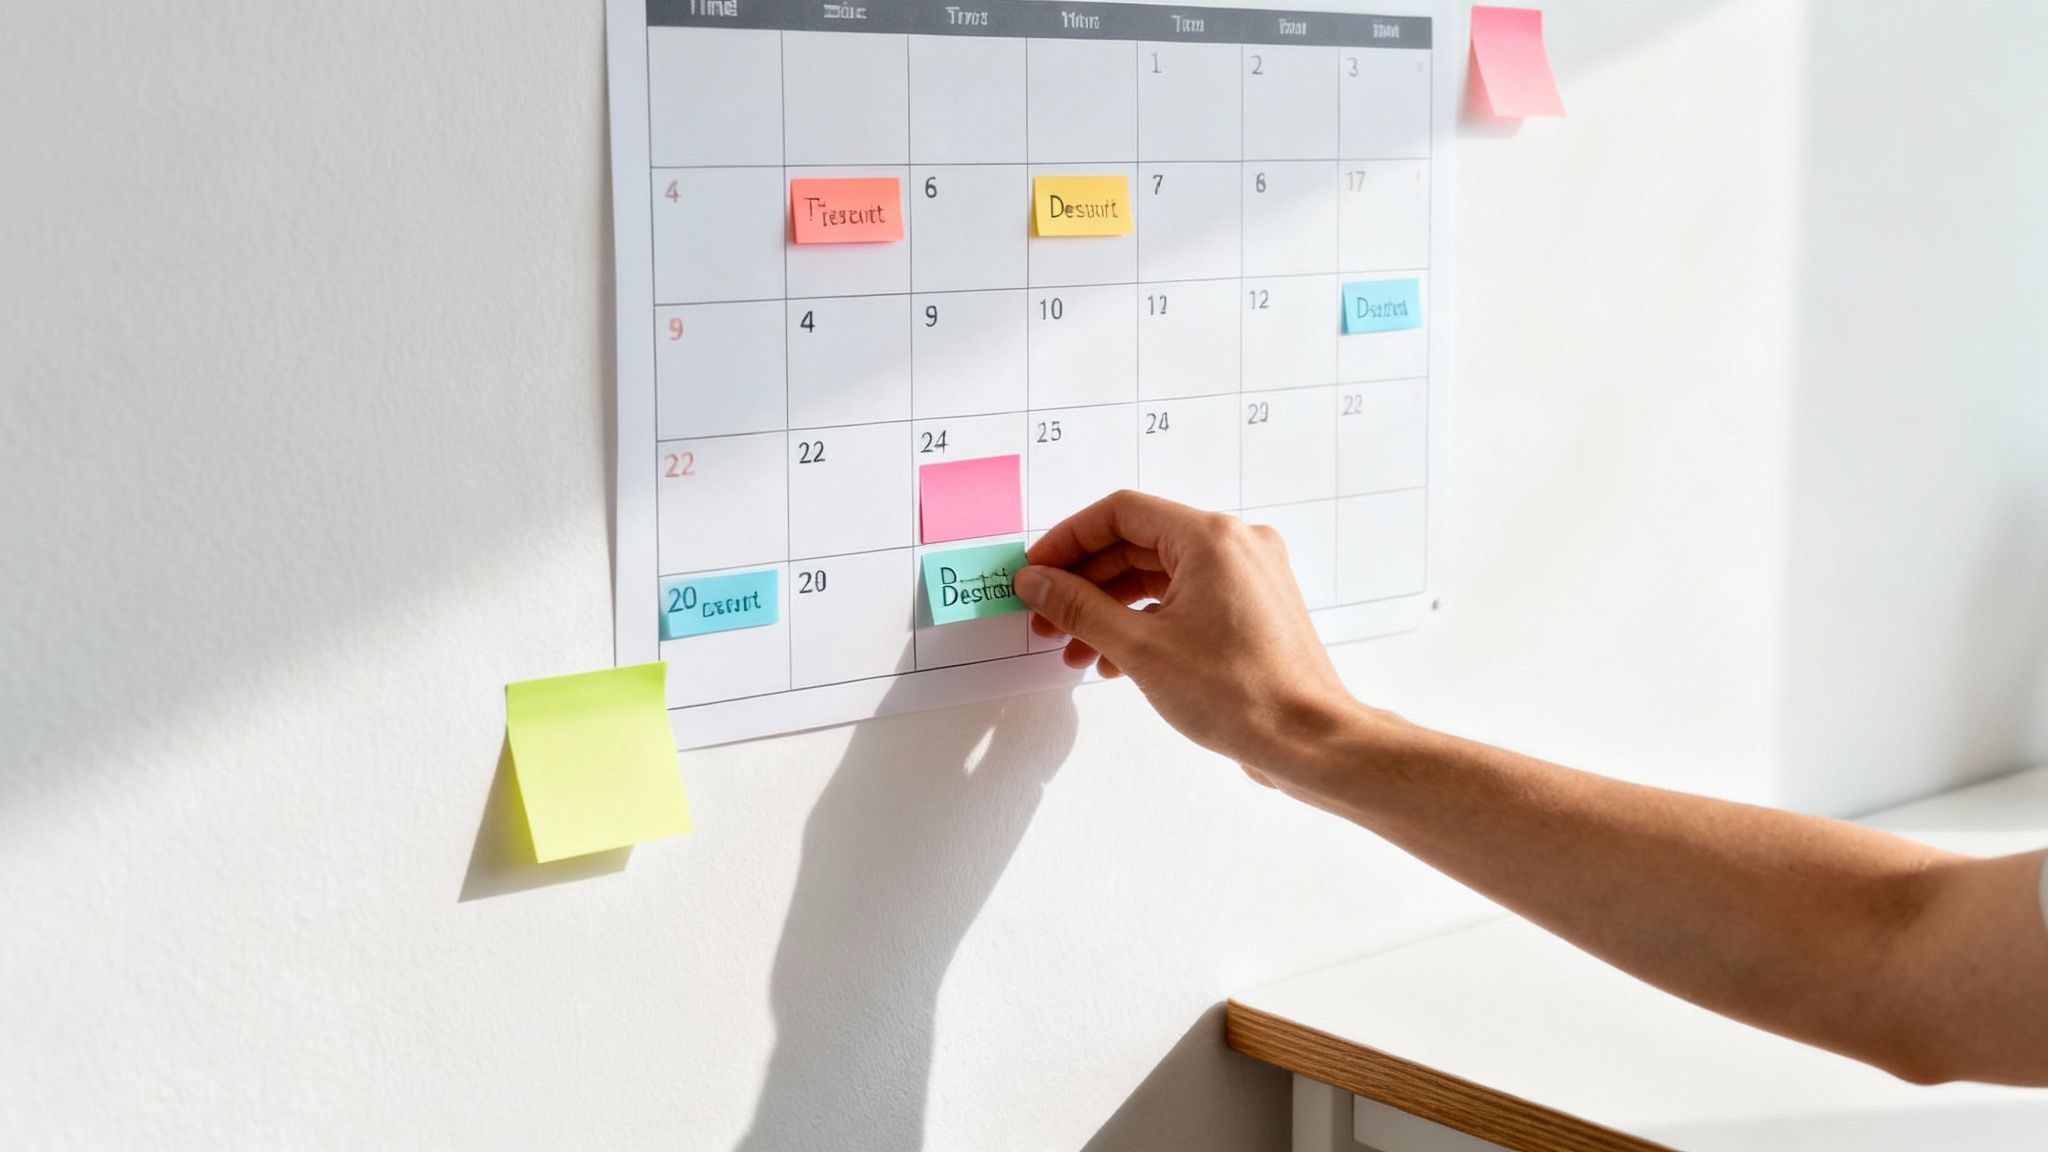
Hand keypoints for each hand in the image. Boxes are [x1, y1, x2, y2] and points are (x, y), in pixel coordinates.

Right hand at [1015, 490, 1379, 784]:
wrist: (1307, 741)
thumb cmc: (1240, 694)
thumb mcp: (1140, 648)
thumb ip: (1079, 608)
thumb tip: (1036, 582)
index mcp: (1211, 537)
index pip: (1120, 513)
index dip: (1068, 540)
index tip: (1035, 571)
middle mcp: (1235, 545)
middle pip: (1137, 545)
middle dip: (1085, 584)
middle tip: (1044, 618)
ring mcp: (1248, 577)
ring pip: (1159, 577)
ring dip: (1110, 610)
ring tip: (1074, 652)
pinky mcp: (1251, 609)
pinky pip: (1185, 600)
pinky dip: (1145, 623)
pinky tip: (1114, 663)